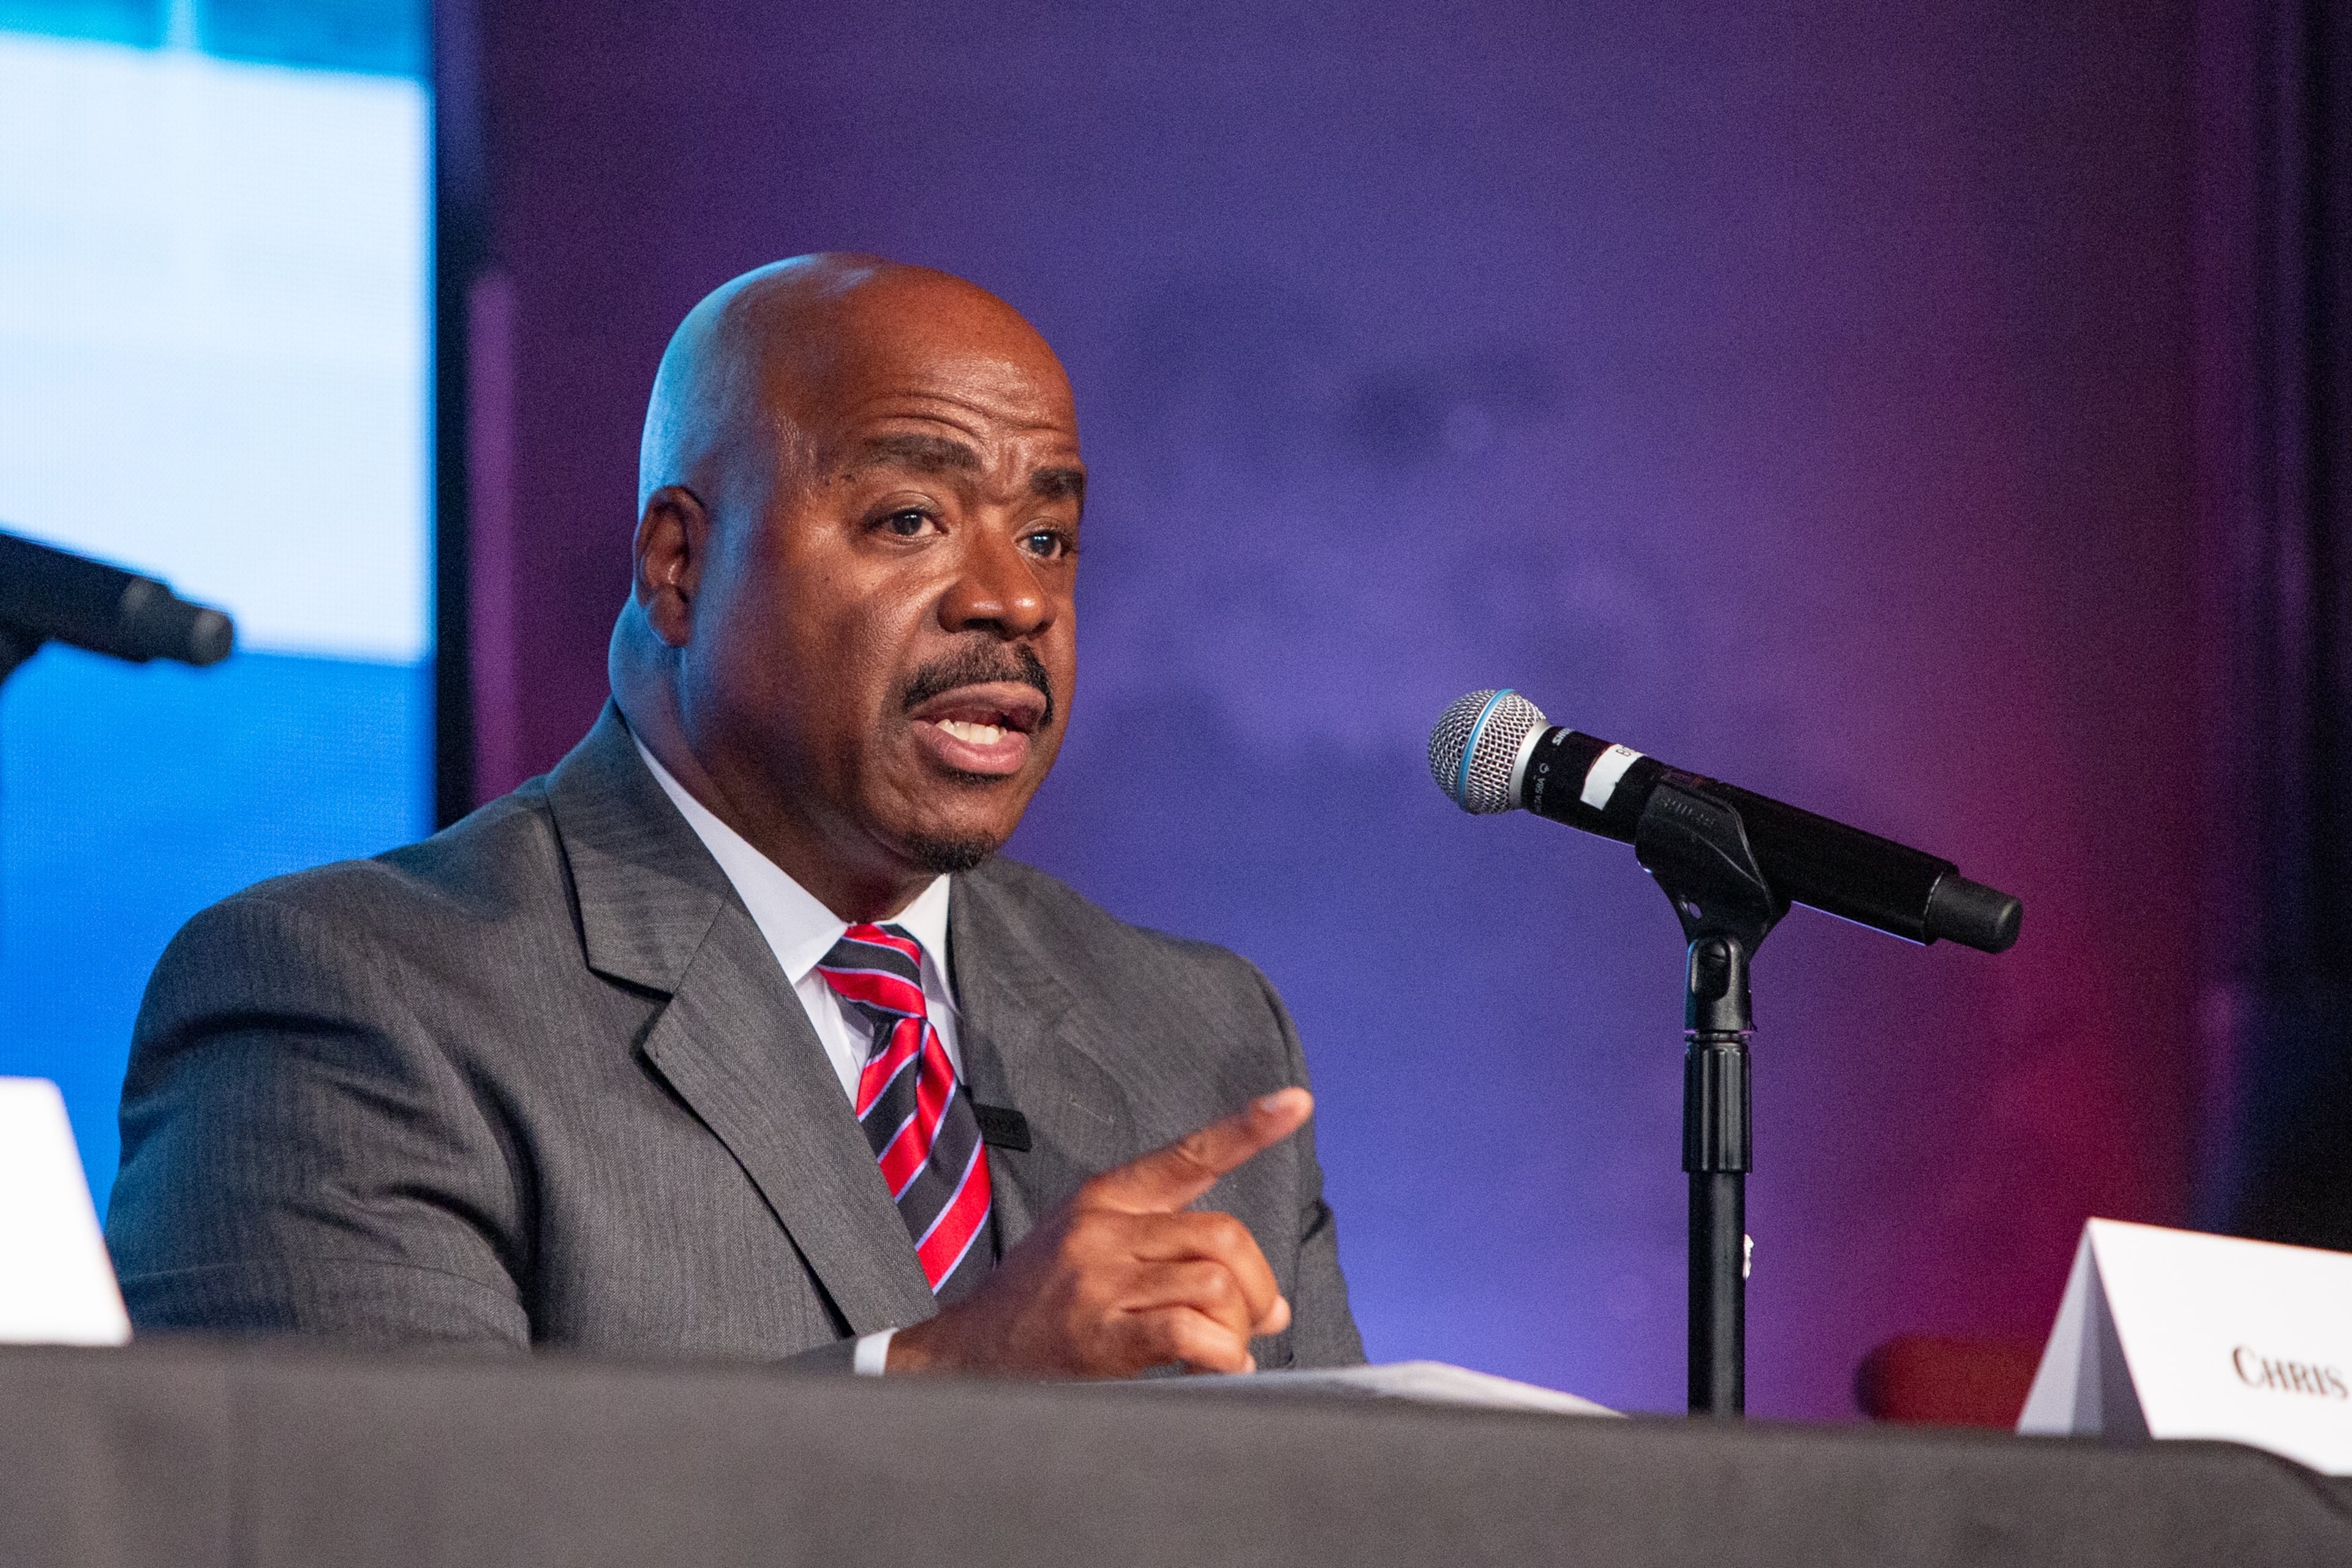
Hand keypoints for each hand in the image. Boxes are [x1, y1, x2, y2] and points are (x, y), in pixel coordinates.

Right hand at [884, 1087, 1311, 1377]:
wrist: (967, 1356)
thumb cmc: (1039, 1305)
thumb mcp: (1093, 1247)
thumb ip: (1174, 1257)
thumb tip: (1270, 1304)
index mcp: (1107, 1198)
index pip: (1188, 1154)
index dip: (1246, 1128)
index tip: (1295, 1102)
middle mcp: (1104, 1228)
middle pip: (1223, 1235)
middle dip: (1258, 1284)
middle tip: (1259, 1318)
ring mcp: (1100, 1280)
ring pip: (1214, 1282)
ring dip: (1239, 1325)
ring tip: (1228, 1349)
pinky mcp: (1100, 1334)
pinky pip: (1188, 1331)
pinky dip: (1221, 1356)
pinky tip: (1219, 1368)